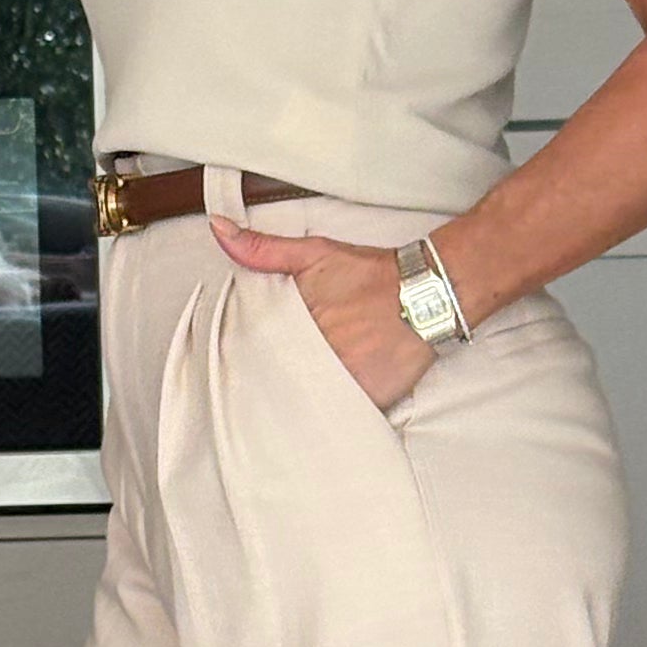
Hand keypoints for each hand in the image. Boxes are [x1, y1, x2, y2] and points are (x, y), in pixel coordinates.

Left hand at [211, 216, 435, 410]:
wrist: (428, 292)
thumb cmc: (371, 275)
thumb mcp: (312, 254)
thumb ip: (262, 248)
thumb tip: (218, 228)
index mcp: (294, 323)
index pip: (255, 353)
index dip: (247, 362)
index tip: (239, 370)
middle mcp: (317, 354)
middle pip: (278, 381)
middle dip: (270, 386)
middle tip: (260, 395)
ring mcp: (344, 379)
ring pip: (305, 403)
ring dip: (297, 404)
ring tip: (288, 409)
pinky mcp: (368, 399)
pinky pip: (340, 417)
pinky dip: (331, 417)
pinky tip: (320, 417)